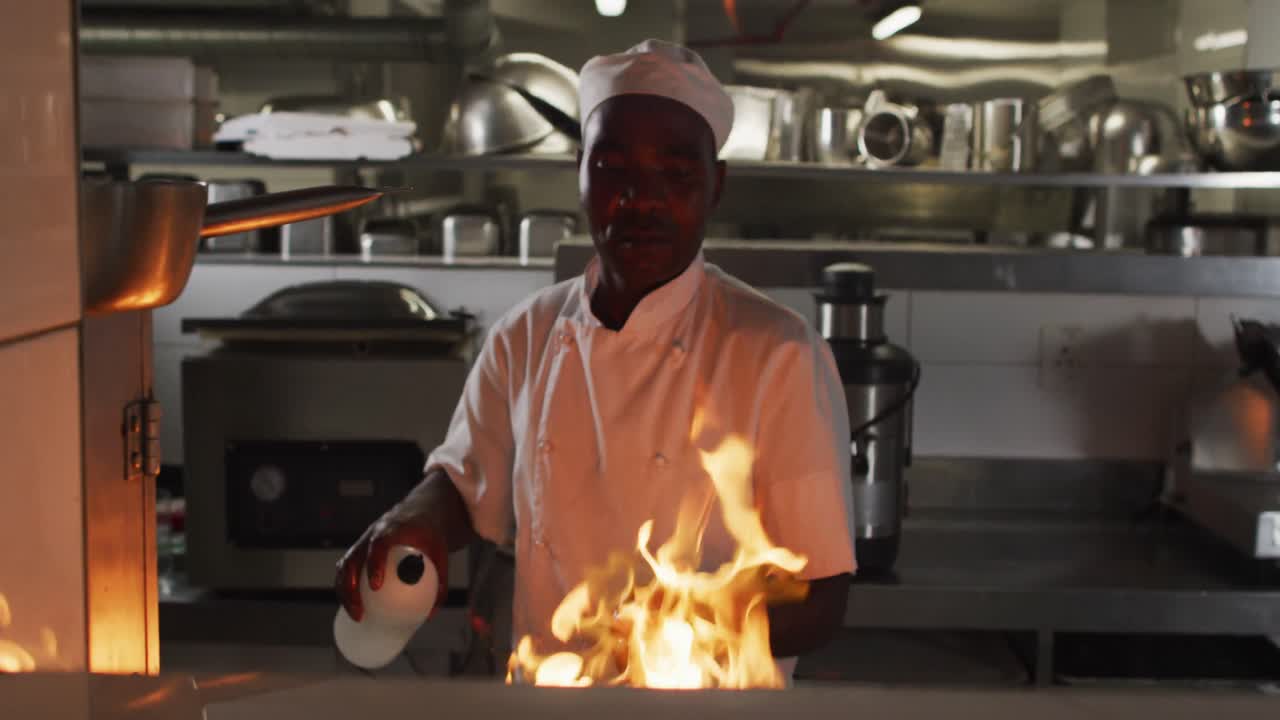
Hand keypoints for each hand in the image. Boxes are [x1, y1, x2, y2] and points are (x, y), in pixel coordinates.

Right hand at [335, 504, 448, 622]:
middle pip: (353, 558)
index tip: (377, 586)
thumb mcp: (440, 552)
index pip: (379, 543)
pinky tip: (351, 605)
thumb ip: (439, 580)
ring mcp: (363, 541)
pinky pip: (345, 568)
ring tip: (356, 614)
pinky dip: (344, 587)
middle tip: (361, 612)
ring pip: (344, 565)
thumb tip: (431, 613)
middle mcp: (373, 533)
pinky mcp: (359, 550)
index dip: (375, 564)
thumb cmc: (429, 533)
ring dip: (344, 591)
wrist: (420, 513)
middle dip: (351, 587)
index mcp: (394, 529)